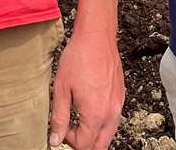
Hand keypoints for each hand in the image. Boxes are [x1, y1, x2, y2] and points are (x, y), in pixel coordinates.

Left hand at [49, 28, 123, 149]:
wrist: (97, 37)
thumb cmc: (78, 58)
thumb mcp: (61, 89)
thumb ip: (59, 118)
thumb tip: (55, 140)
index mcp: (95, 114)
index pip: (84, 145)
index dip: (69, 141)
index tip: (62, 128)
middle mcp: (110, 113)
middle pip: (100, 146)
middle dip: (85, 144)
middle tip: (71, 132)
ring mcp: (118, 105)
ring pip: (109, 134)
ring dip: (95, 135)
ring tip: (79, 121)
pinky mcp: (121, 96)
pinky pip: (114, 119)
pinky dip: (102, 123)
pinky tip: (90, 109)